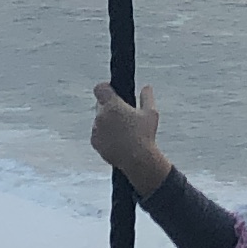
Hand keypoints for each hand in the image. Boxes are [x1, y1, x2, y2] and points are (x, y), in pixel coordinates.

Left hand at [91, 79, 171, 195]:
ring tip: (122, 131)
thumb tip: (147, 87)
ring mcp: (96, 129)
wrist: (137, 160)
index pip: (100, 88)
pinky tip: (117, 140)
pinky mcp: (94, 142)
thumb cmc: (145, 135)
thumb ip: (147, 97)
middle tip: (123, 115)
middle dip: (109, 107)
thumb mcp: (151, 113)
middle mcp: (101, 116)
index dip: (106, 89)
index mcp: (113, 105)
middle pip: (100, 104)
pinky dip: (104, 135)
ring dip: (106, 122)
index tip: (112, 93)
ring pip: (98, 120)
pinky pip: (97, 134)